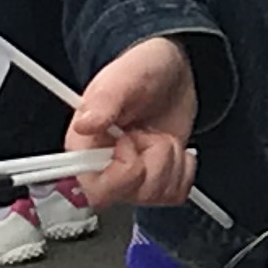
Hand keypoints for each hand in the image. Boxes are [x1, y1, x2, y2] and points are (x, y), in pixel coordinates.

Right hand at [69, 36, 201, 209]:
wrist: (171, 73)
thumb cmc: (142, 71)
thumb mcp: (124, 78)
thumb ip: (105, 100)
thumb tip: (85, 124)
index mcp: (83, 148)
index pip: (96, 191)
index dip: (123, 172)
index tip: (132, 141)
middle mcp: (103, 168)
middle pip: (132, 195)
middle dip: (155, 161)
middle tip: (149, 133)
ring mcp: (130, 177)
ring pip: (156, 196)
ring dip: (170, 161)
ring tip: (160, 136)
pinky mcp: (154, 180)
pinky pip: (174, 195)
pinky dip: (184, 171)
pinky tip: (174, 149)